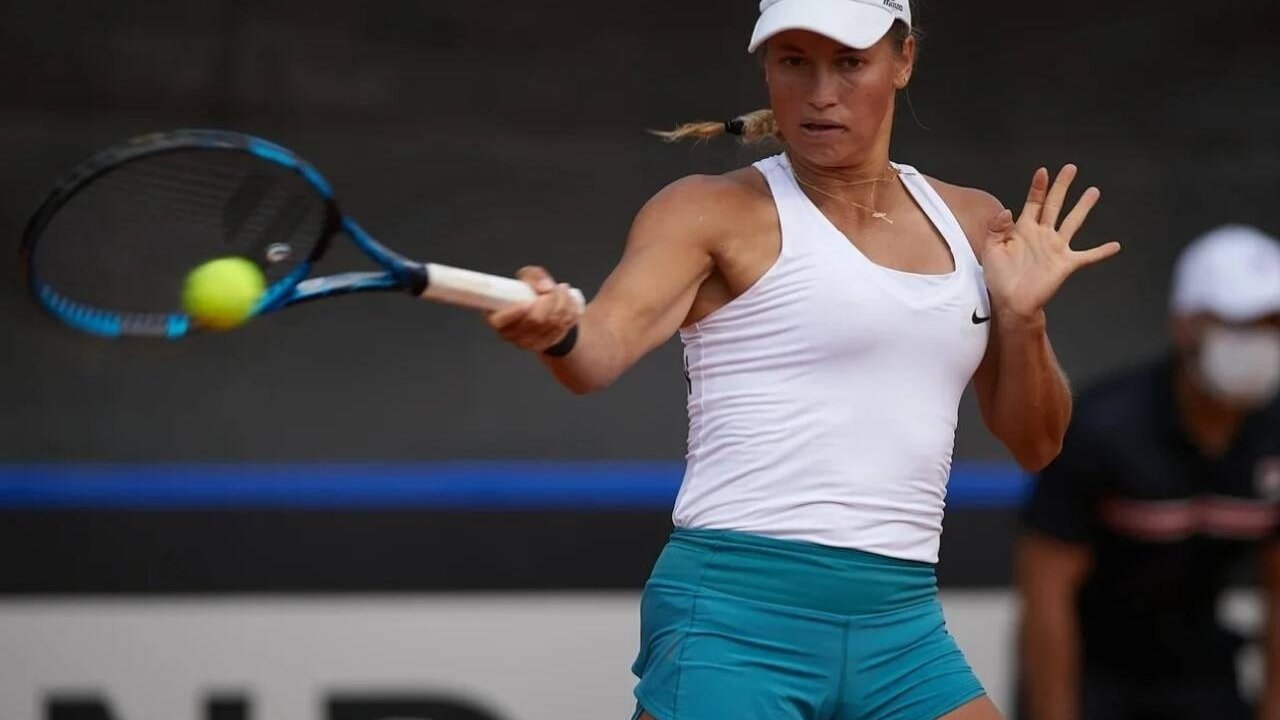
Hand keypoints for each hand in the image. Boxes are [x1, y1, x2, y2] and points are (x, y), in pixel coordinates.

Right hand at [486, 265, 582, 351]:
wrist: (542, 312)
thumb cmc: (528, 294)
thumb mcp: (526, 278)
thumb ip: (532, 275)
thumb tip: (544, 285)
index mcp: (497, 319)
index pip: (500, 321)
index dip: (515, 312)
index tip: (528, 302)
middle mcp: (511, 334)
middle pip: (535, 320)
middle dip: (548, 300)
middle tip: (551, 287)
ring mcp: (529, 342)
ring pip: (553, 322)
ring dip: (562, 302)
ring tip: (562, 290)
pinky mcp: (547, 344)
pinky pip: (564, 327)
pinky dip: (570, 311)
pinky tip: (569, 301)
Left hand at [981, 164, 1121, 323]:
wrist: (1010, 301)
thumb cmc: (998, 277)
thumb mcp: (991, 250)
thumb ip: (996, 229)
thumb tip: (1007, 211)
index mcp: (1023, 229)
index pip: (1033, 202)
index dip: (1038, 187)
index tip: (1043, 171)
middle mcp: (1042, 235)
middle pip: (1054, 205)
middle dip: (1062, 186)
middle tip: (1071, 168)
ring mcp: (1056, 248)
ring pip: (1072, 222)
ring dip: (1083, 207)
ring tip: (1093, 191)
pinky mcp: (1065, 264)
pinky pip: (1087, 257)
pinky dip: (1101, 252)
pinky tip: (1115, 246)